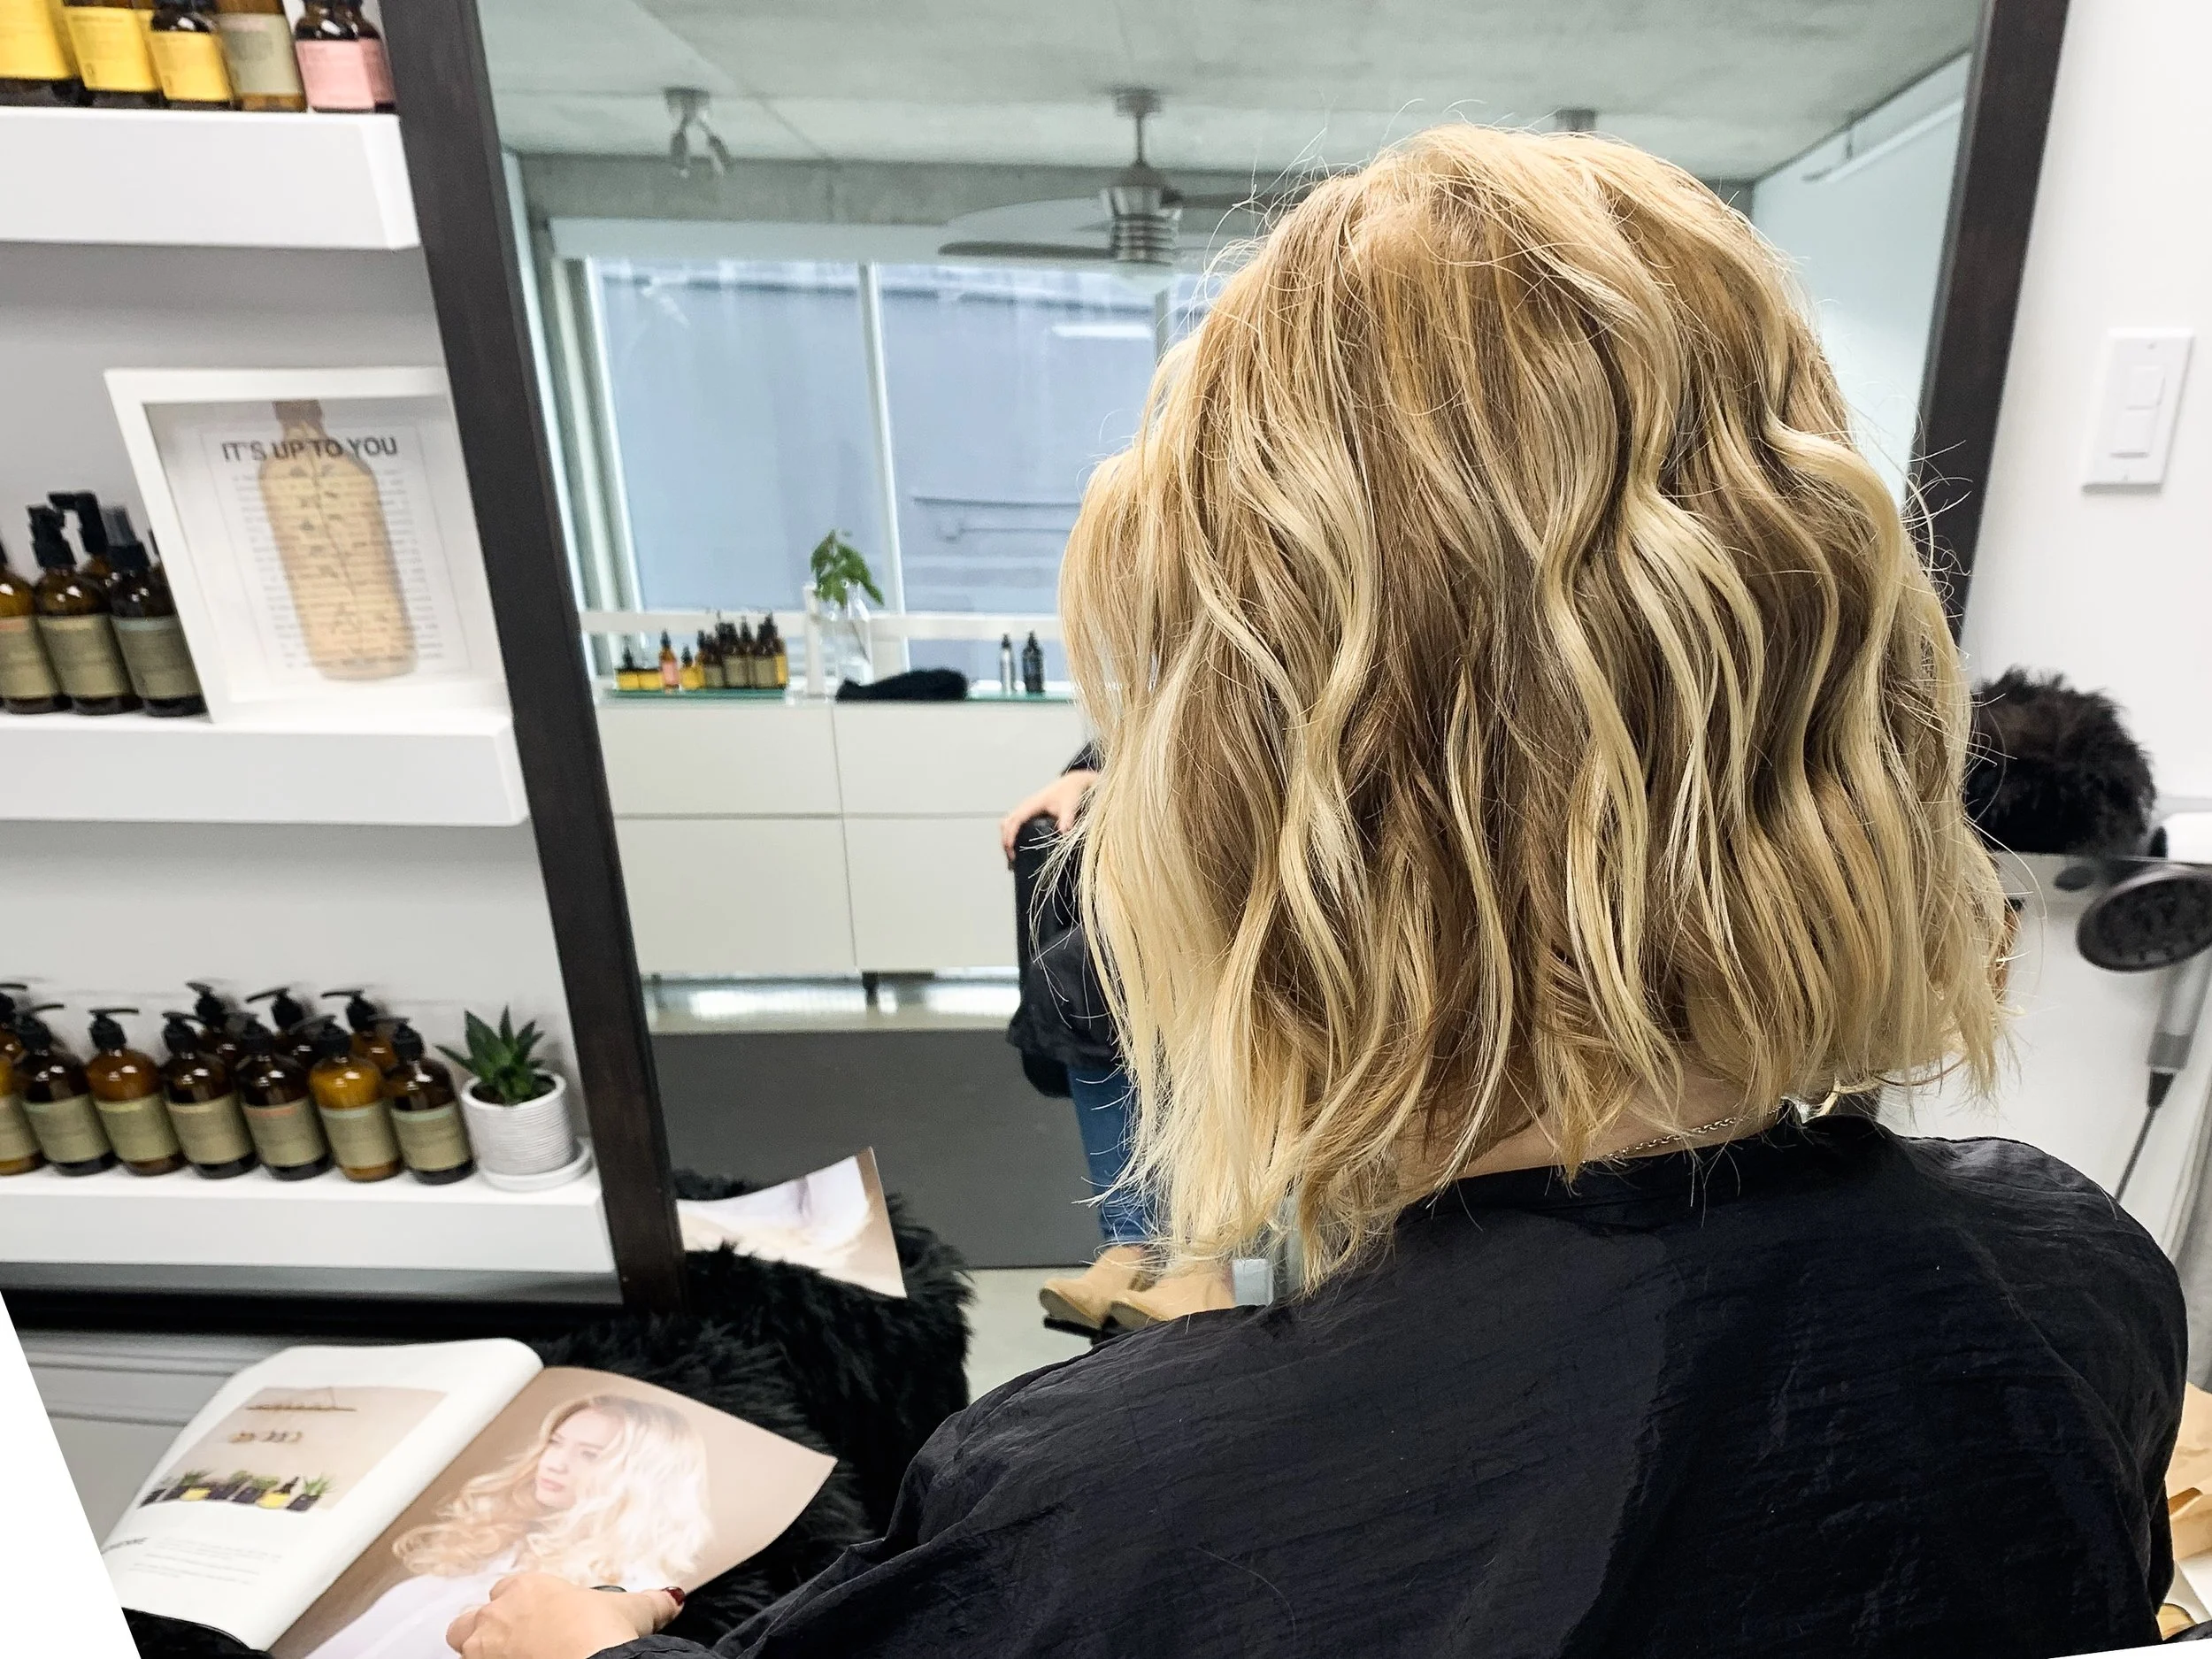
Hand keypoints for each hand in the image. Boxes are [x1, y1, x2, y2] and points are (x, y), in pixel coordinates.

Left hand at [445, 1573, 676, 1658]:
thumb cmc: (600, 1635)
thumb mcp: (633, 1612)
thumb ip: (650, 1602)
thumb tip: (672, 1599)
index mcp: (530, 1588)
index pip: (510, 1588)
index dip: (521, 1604)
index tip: (537, 1618)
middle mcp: (499, 1614)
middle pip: (473, 1616)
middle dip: (484, 1627)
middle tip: (510, 1643)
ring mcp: (484, 1648)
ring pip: (463, 1643)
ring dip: (479, 1650)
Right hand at [1000, 770, 1098, 861]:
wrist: (1071, 783)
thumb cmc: (1069, 793)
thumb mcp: (1070, 805)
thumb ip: (1067, 818)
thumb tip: (1064, 832)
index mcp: (1032, 805)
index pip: (1015, 820)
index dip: (1010, 834)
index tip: (1010, 848)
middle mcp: (1025, 806)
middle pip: (1006, 823)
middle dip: (1005, 841)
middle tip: (1011, 859)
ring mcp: (1024, 809)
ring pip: (1006, 823)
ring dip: (1005, 839)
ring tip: (1011, 857)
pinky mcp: (1027, 813)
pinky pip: (1012, 823)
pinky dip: (1010, 835)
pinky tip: (1015, 848)